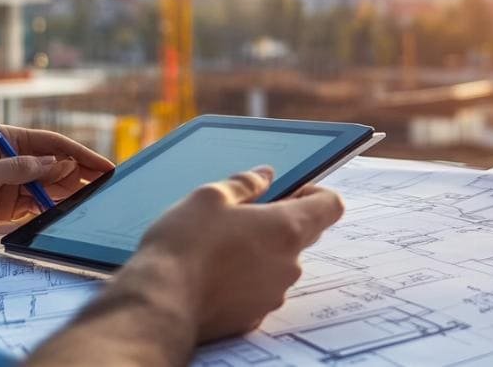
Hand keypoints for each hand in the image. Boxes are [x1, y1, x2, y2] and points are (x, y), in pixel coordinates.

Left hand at [0, 125, 113, 242]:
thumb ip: (18, 169)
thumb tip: (57, 164)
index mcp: (4, 142)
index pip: (49, 144)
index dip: (77, 153)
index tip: (101, 164)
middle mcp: (12, 161)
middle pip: (54, 164)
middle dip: (80, 172)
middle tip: (106, 182)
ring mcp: (11, 186)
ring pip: (50, 186)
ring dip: (70, 190)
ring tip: (94, 196)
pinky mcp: (7, 209)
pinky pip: (38, 206)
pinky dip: (54, 207)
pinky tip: (70, 209)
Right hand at [26, 167, 344, 365]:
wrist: (162, 301)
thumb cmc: (185, 244)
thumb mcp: (209, 197)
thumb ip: (244, 183)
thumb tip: (265, 176)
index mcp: (287, 228)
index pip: (330, 205)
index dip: (315, 193)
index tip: (291, 190)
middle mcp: (290, 264)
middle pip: (302, 235)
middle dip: (278, 222)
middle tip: (241, 216)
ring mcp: (274, 294)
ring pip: (278, 263)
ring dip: (260, 252)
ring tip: (220, 247)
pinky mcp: (254, 316)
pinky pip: (259, 289)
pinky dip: (245, 279)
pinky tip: (214, 274)